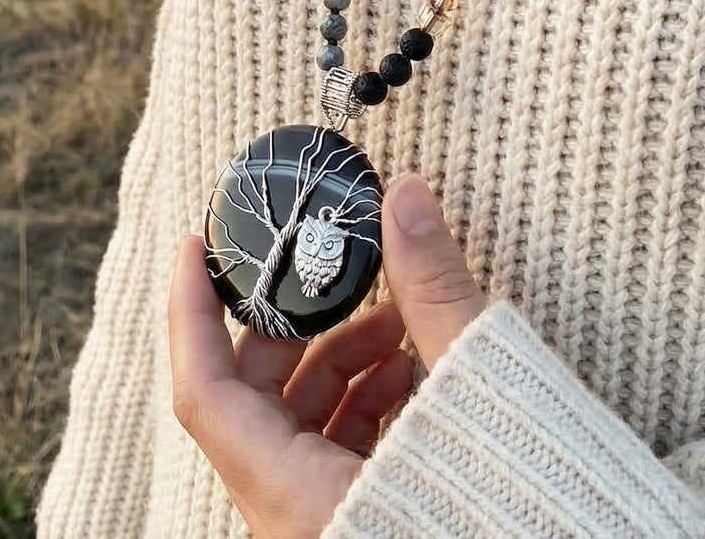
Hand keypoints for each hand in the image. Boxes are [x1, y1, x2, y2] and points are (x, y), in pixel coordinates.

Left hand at [168, 173, 489, 537]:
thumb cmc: (513, 519)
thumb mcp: (473, 398)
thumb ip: (432, 294)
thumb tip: (405, 199)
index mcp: (297, 500)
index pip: (205, 392)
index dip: (191, 312)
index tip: (197, 248)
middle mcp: (296, 522)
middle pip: (254, 401)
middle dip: (292, 326)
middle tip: (333, 272)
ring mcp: (327, 529)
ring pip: (299, 430)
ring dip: (340, 361)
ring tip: (399, 319)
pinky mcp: (362, 532)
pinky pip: (338, 459)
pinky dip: (366, 402)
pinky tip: (412, 366)